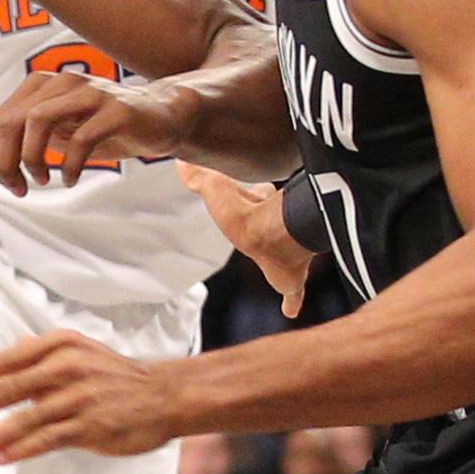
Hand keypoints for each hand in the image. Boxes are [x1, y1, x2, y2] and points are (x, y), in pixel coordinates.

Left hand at [0, 72, 190, 192]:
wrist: (161, 116)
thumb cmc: (103, 123)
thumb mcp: (55, 127)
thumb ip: (15, 125)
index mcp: (43, 85)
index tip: (8, 181)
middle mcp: (63, 83)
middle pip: (13, 119)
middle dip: (7, 160)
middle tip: (19, 186)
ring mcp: (91, 94)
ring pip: (39, 120)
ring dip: (33, 157)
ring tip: (42, 178)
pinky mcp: (117, 111)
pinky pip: (82, 137)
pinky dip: (70, 164)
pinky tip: (71, 178)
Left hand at [0, 331, 185, 463]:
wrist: (165, 394)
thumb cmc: (116, 376)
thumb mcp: (81, 352)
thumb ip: (42, 355)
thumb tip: (10, 350)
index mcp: (58, 345)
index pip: (5, 360)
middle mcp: (65, 366)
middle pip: (4, 388)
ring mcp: (78, 396)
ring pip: (22, 418)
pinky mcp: (90, 425)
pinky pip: (46, 439)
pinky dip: (20, 449)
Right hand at [177, 163, 314, 316]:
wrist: (275, 238)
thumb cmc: (248, 216)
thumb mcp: (217, 190)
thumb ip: (201, 178)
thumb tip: (182, 163)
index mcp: (260, 211)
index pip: (262, 194)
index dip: (260, 192)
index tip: (263, 187)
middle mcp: (276, 231)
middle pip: (276, 224)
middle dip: (273, 221)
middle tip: (268, 226)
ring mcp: (284, 257)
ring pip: (287, 254)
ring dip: (283, 257)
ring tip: (280, 262)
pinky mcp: (289, 280)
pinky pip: (292, 294)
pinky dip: (292, 301)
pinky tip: (291, 310)